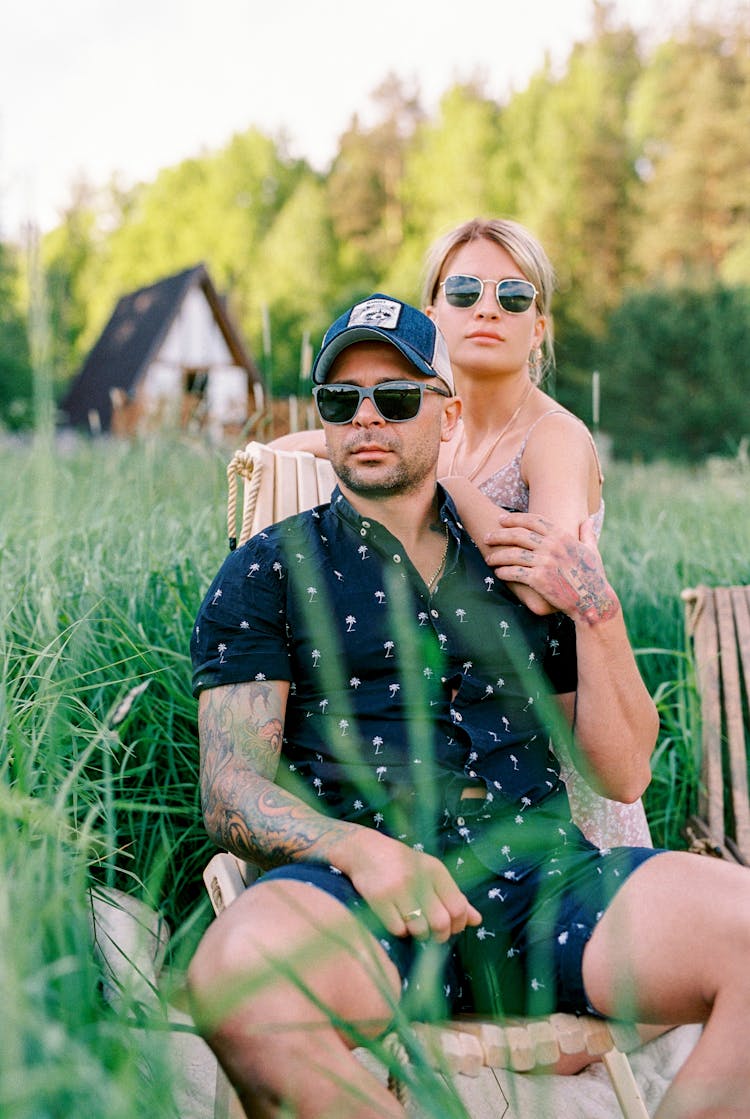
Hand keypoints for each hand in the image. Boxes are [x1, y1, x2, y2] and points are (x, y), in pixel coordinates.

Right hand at [343, 829, 481, 942]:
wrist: (365, 851)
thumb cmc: (403, 864)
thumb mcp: (430, 873)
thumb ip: (454, 896)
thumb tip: (477, 920)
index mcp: (435, 870)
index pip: (458, 907)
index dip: (458, 924)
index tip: (451, 926)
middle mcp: (418, 878)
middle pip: (441, 922)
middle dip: (440, 935)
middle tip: (433, 933)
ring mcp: (397, 889)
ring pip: (420, 929)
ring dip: (419, 934)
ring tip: (414, 926)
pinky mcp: (378, 899)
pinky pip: (398, 930)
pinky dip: (400, 931)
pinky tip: (397, 920)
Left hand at [484, 512, 619, 624]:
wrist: (593, 601)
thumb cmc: (593, 577)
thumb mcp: (592, 551)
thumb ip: (587, 534)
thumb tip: (587, 520)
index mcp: (562, 536)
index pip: (534, 520)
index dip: (515, 518)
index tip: (501, 519)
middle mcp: (552, 546)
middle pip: (518, 534)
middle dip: (500, 535)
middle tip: (487, 537)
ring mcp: (545, 562)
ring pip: (513, 554)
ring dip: (497, 555)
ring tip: (488, 558)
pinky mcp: (539, 579)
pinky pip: (515, 572)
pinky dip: (504, 572)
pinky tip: (498, 573)